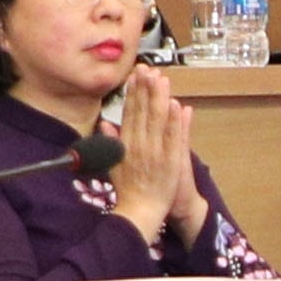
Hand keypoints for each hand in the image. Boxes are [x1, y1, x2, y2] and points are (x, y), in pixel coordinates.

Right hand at [109, 68, 202, 244]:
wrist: (139, 212)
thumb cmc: (127, 191)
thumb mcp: (113, 165)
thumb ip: (111, 142)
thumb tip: (104, 123)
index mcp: (127, 144)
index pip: (130, 112)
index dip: (133, 92)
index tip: (136, 75)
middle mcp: (140, 144)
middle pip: (143, 111)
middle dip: (145, 88)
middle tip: (147, 68)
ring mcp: (155, 152)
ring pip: (157, 119)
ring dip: (160, 97)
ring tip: (161, 78)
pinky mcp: (170, 160)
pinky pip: (173, 137)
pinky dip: (175, 121)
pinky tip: (176, 105)